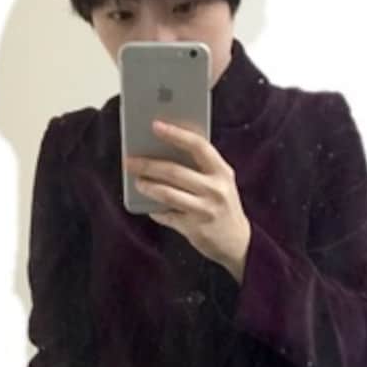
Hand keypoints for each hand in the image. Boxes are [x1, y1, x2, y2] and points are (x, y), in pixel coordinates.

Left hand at [123, 120, 251, 282]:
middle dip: (148, 165)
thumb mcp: (220, 182)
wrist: (237, 241)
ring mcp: (204, 210)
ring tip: (137, 181)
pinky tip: (150, 206)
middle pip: (175, 171)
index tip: (155, 125)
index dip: (176, 134)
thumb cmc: (222, 204)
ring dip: (148, 186)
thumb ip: (200, 168)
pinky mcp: (194, 229)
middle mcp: (215, 189)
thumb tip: (164, 152)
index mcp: (222, 172)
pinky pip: (167, 216)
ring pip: (167, 194)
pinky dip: (156, 210)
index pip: (198, 146)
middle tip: (129, 160)